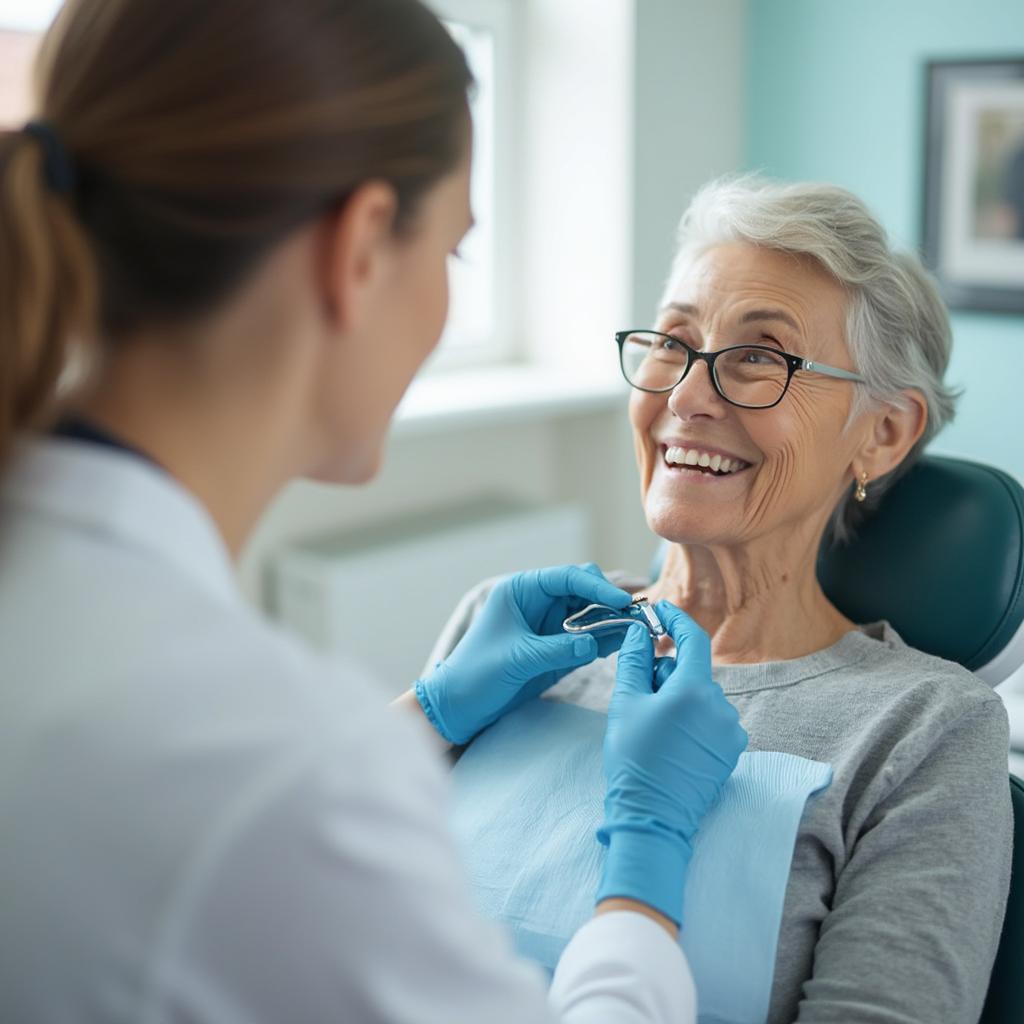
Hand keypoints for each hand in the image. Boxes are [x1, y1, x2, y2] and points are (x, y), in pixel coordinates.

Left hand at [414, 564, 630, 744]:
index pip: (566, 578)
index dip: (597, 587)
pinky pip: (588, 637)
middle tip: (635, 616)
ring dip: (613, 620)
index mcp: (521, 591)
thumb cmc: (476, 674)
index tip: (621, 601)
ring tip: (639, 629)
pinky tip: (625, 643)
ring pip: (591, 613)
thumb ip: (559, 648)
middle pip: (584, 591)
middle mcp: (538, 602)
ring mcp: (549, 624)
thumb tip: (597, 641)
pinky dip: (606, 639)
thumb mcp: (518, 659)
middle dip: (609, 601)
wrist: (458, 707)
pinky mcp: (557, 647)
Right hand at [596, 601, 747, 925]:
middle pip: (692, 672)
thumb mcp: (625, 704)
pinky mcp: (731, 752)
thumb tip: (638, 632)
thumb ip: (634, 660)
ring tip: (651, 727)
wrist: (652, 818)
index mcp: (694, 690)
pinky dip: (691, 721)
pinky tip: (669, 742)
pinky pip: (710, 721)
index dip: (675, 620)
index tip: (660, 610)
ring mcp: (730, 731)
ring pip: (701, 698)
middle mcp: (721, 707)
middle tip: (638, 694)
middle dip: (666, 674)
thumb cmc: (633, 760)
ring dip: (678, 700)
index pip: (692, 639)